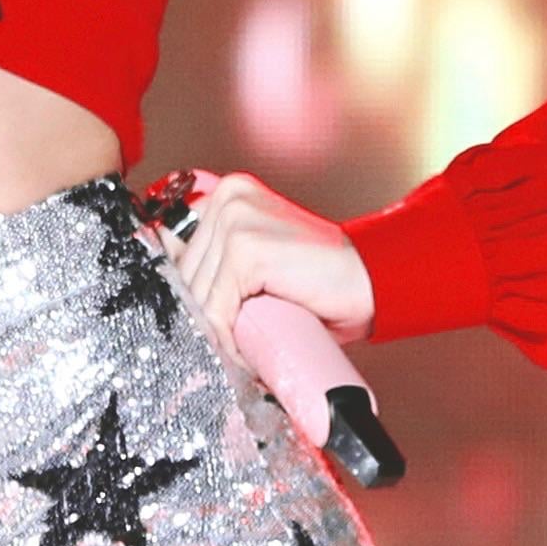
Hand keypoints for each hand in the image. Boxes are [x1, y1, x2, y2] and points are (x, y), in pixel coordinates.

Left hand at [150, 167, 375, 373]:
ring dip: (218, 332)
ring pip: (198, 295)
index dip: (189, 293)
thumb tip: (175, 286)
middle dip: (203, 315)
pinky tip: (249, 350)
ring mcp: (236, 221)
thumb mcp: (258, 264)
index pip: (176, 251)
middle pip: (184, 275)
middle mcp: (230, 199)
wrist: (371, 281)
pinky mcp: (246, 249)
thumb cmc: (321, 279)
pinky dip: (229, 339)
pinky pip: (217, 309)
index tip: (205, 321)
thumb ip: (218, 262)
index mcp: (229, 194)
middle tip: (231, 340)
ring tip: (245, 346)